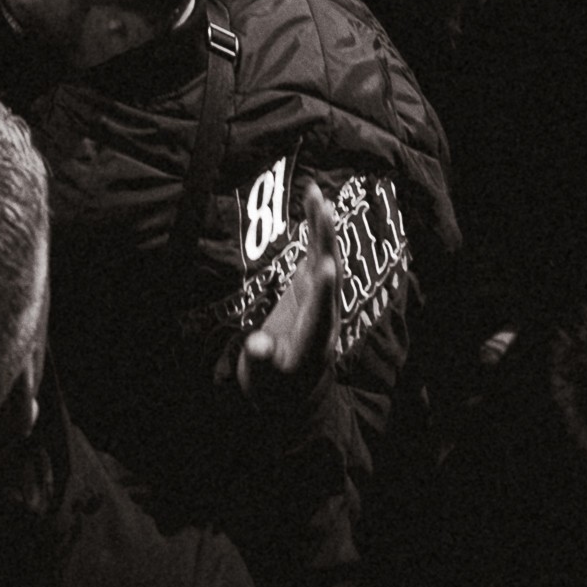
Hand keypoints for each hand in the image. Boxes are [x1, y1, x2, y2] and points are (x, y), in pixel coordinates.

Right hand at [232, 174, 344, 403]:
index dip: (323, 291)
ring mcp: (320, 300)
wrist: (289, 390)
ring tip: (317, 195)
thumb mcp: (263, 380)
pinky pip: (316, 255)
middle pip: (328, 277)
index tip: (326, 266)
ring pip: (325, 260)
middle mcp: (324, 317)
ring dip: (323, 229)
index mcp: (312, 342)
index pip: (321, 313)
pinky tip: (316, 205)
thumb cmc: (272, 386)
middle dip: (326, 243)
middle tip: (323, 207)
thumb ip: (261, 360)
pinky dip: (317, 232)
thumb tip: (257, 345)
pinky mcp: (311, 290)